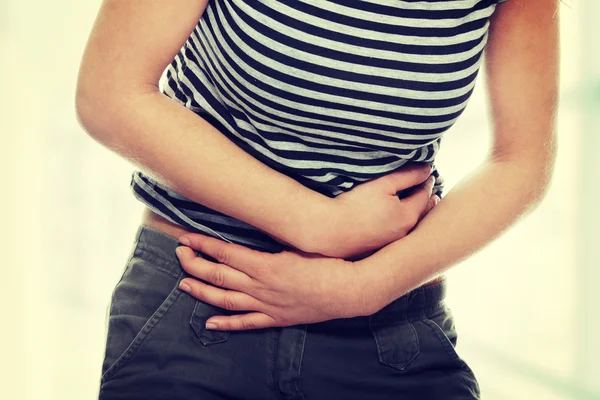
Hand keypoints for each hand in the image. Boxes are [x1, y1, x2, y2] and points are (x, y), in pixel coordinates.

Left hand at [175, 233, 379, 330]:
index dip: (203, 245)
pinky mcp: (276, 318)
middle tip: (179, 255)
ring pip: (226, 300)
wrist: (347, 290)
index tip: (187, 238)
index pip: (225, 253)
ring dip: (202, 292)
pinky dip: (226, 324)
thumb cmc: (326, 263)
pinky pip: (246, 323)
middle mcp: (261, 286)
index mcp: (266, 264)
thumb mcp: (296, 246)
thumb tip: (249, 231)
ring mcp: (266, 305)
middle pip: (219, 275)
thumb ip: (270, 244)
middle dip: (195, 264)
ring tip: (184, 284)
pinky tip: (209, 323)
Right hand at [310, 163, 439, 259]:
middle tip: (433, 192)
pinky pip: (396, 234)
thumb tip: (427, 169)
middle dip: (427, 201)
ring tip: (419, 205)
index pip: (424, 195)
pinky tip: (396, 221)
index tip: (428, 174)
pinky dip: (402, 224)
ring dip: (416, 214)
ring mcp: (391, 244)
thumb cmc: (355, 205)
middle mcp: (404, 233)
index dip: (427, 182)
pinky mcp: (378, 249)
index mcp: (408, 216)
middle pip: (421, 214)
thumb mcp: (383, 184)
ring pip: (410, 226)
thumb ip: (407, 175)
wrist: (330, 231)